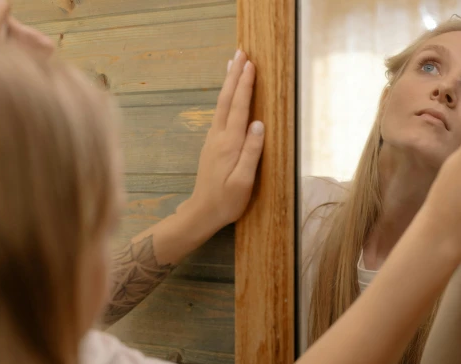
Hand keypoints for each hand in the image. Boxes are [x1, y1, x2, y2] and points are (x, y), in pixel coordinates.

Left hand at [178, 50, 264, 232]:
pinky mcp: (212, 146)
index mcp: (229, 144)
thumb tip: (259, 124)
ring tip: (233, 65)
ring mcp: (213, 140)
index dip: (245, 85)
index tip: (251, 64)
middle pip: (227, 100)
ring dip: (228, 83)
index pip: (239, 108)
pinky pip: (220, 114)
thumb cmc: (226, 201)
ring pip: (221, 105)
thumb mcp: (243, 181)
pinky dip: (225, 98)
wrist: (201, 213)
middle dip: (234, 76)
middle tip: (241, 53)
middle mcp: (218, 137)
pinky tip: (228, 96)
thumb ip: (251, 152)